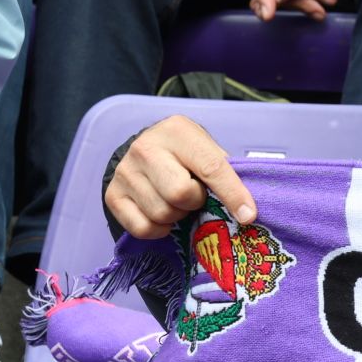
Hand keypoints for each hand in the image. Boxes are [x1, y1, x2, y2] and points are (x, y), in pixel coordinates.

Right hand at [104, 115, 254, 237]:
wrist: (146, 148)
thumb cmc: (186, 152)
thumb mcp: (206, 149)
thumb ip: (225, 171)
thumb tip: (247, 210)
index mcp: (177, 131)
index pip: (210, 167)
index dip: (232, 194)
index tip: (248, 215)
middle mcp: (145, 148)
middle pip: (180, 194)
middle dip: (195, 201)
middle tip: (195, 195)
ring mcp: (125, 172)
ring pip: (162, 214)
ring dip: (177, 215)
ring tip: (177, 200)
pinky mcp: (112, 195)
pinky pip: (143, 228)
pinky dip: (159, 229)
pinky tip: (162, 213)